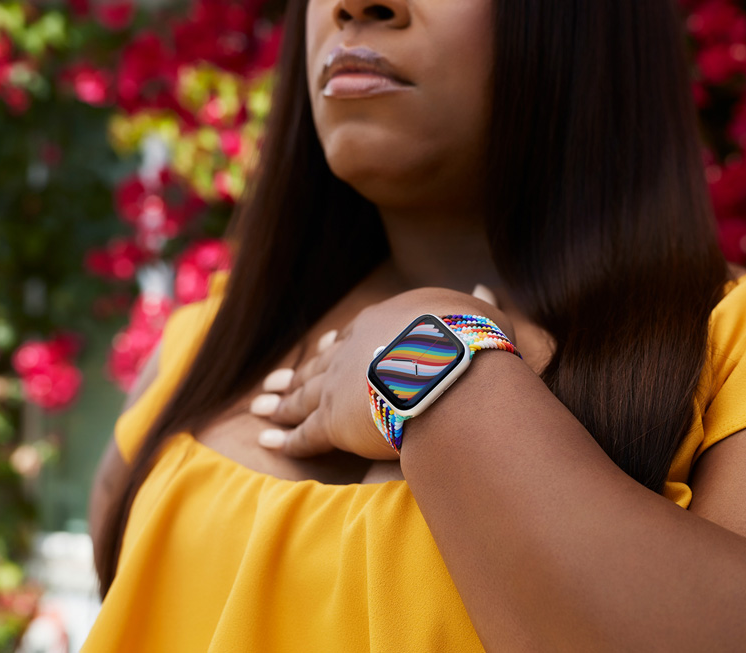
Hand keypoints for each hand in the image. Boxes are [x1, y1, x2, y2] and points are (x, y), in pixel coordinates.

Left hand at [251, 286, 513, 459]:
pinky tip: (267, 443)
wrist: (450, 368)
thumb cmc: (472, 341)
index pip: (354, 336)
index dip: (339, 345)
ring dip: (281, 402)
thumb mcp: (480, 315)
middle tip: (276, 381)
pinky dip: (286, 440)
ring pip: (302, 395)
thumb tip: (483, 291)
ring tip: (262, 406)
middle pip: (319, 364)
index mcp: (383, 321)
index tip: (325, 347)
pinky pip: (304, 434)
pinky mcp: (333, 421)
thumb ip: (477, 306)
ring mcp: (337, 385)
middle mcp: (351, 349)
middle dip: (298, 374)